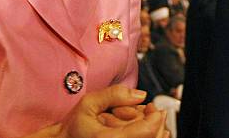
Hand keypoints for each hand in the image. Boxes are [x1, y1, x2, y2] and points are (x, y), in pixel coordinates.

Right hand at [26, 85, 166, 137]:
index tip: (152, 106)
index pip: (149, 130)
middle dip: (156, 122)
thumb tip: (141, 95)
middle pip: (155, 137)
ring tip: (144, 122)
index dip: (156, 115)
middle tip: (149, 111)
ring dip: (153, 131)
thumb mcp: (89, 104)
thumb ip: (115, 95)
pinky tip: (141, 131)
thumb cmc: (72, 129)